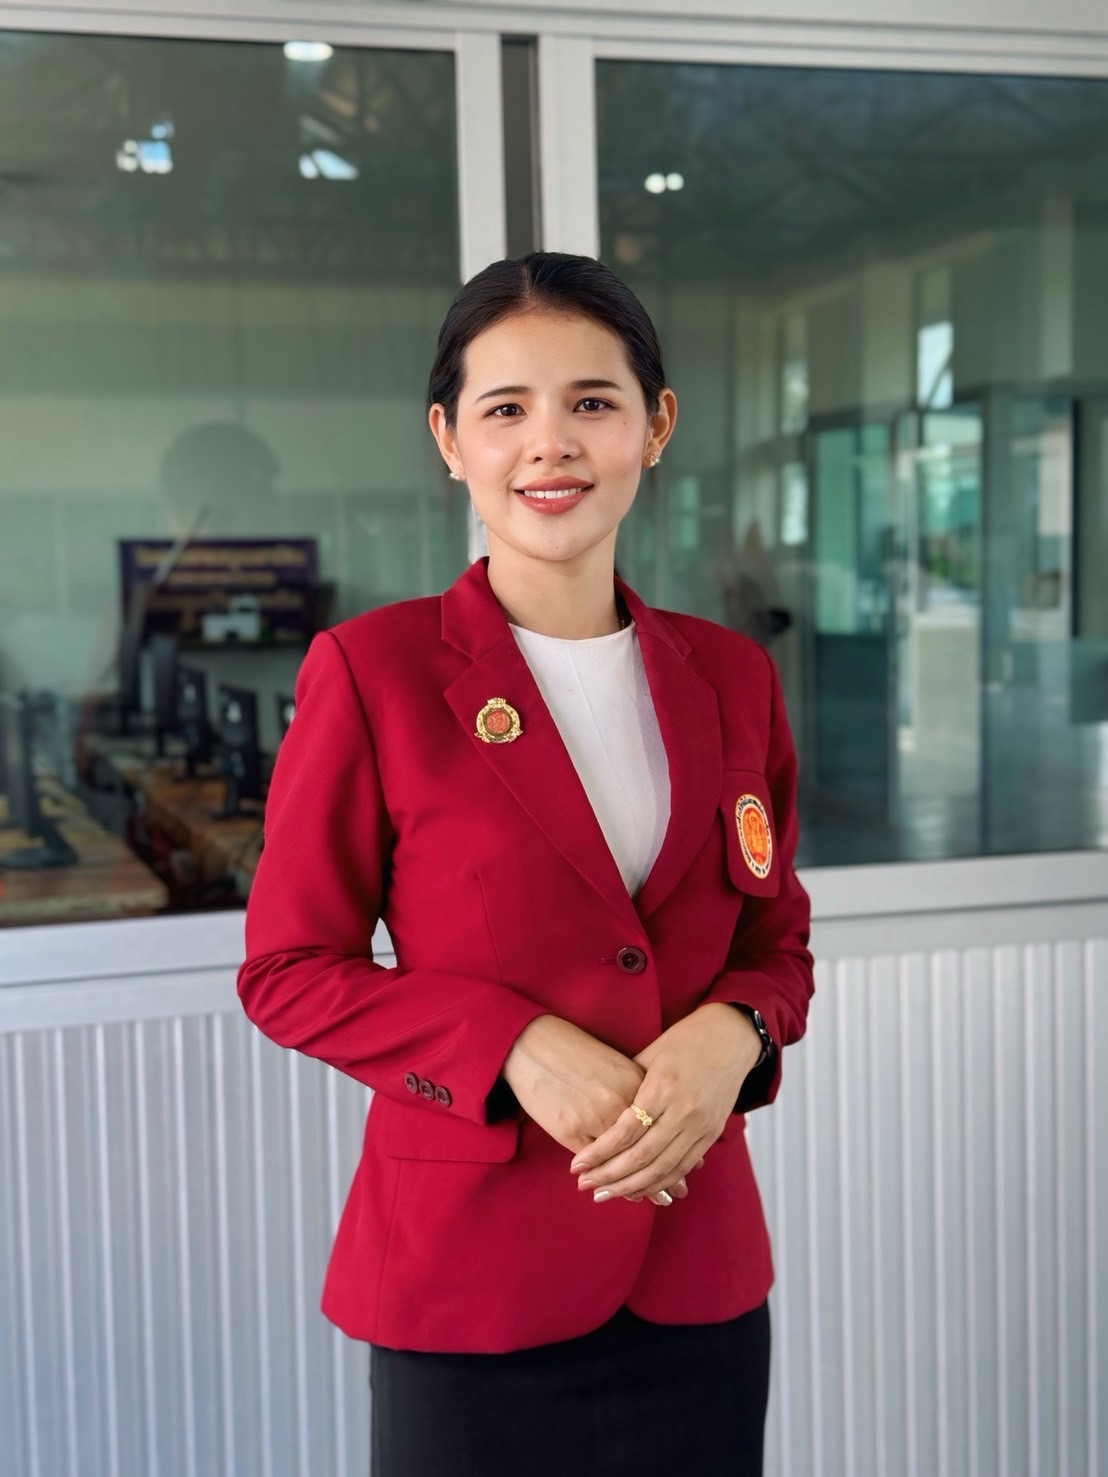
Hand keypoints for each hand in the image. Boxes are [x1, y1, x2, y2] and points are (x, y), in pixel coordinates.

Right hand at [501, 1015, 696, 1205]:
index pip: (664, 1132)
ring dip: (632, 1185)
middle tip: (668, 1199)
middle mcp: (624, 1103)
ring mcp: (598, 1118)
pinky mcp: (572, 1129)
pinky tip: (609, 1186)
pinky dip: (604, 1176)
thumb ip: (643, 1093)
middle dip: (660, 1181)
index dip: (676, 1159)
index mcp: (640, 1085)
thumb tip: (669, 1124)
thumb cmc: (580, 1053)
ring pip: (623, 1163)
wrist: (538, 1044)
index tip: (682, 1180)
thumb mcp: (620, 1068)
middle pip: (649, 1152)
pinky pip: (596, 1163)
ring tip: (640, 1198)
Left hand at [570, 1003, 762, 1203]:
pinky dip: (659, 1183)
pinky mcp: (711, 1135)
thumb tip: (598, 1113)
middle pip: (642, 1157)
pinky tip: (638, 1190)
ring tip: (605, 1195)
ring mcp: (700, 1126)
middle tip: (585, 1186)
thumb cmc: (683, 1040)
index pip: (625, 1132)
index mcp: (662, 1087)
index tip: (577, 1166)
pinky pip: (683, 1167)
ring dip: (632, 1187)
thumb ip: (627, 1086)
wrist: (730, 1038)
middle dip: (610, 1176)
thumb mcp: (649, 1055)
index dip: (599, 1153)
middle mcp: (683, 1111)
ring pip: (662, 1169)